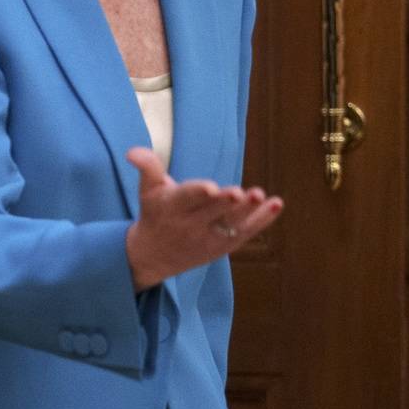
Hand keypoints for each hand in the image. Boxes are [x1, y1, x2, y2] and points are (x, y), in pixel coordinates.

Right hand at [123, 147, 282, 292]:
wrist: (152, 256)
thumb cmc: (155, 213)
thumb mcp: (147, 190)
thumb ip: (147, 167)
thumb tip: (132, 152)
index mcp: (171, 207)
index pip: (187, 198)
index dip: (199, 193)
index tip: (211, 187)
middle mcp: (190, 225)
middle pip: (212, 213)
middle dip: (227, 203)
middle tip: (241, 192)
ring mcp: (208, 238)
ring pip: (230, 226)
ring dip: (248, 213)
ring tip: (261, 196)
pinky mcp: (223, 247)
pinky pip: (245, 234)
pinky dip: (262, 221)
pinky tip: (276, 204)